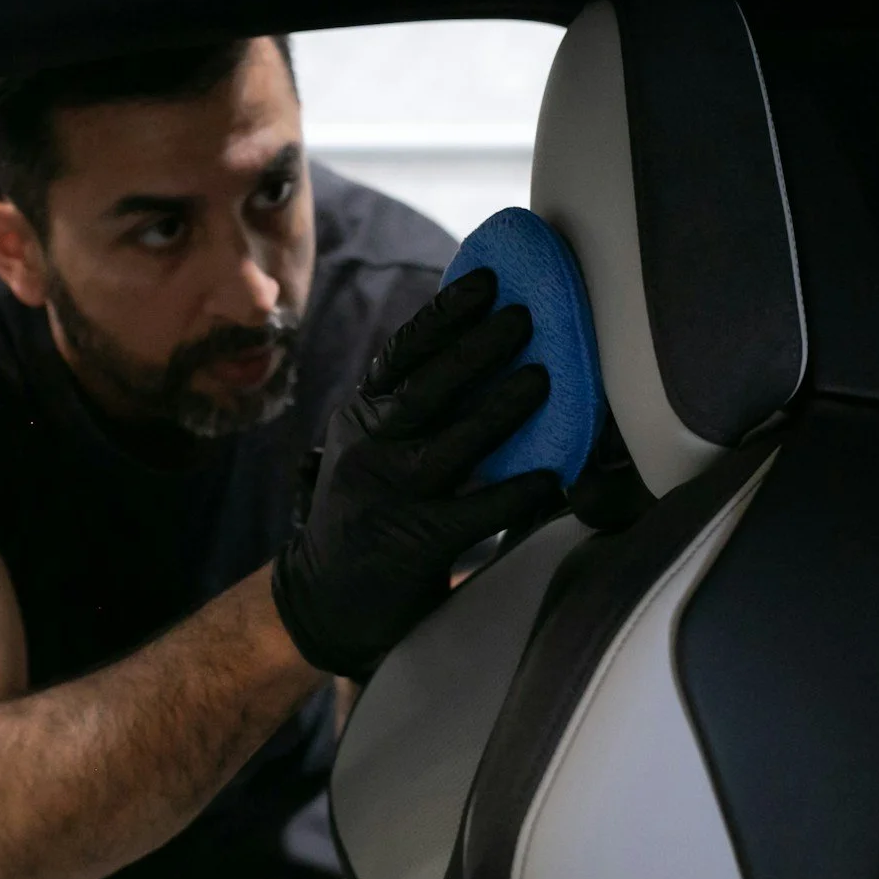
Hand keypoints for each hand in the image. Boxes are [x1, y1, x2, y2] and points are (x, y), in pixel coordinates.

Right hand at [271, 268, 562, 679]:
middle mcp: (370, 448)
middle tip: (526, 316)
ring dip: (501, 409)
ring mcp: (389, 495)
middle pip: (428, 388)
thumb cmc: (369, 511)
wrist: (325, 597)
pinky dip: (515, 494)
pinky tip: (554, 479)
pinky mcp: (412, 543)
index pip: (403, 355)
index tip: (485, 281)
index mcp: (362, 418)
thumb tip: (483, 348)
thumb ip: (410, 408)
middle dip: (478, 348)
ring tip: (545, 378)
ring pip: (451, 444)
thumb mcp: (371, 448)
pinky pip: (473, 514)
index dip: (444, 316)